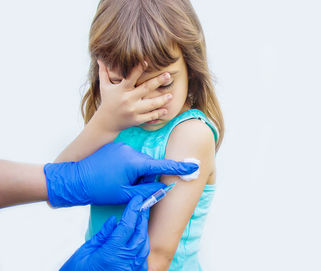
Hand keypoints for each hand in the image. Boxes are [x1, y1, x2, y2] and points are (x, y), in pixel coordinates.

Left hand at [45, 142, 198, 206]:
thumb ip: (147, 190)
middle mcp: (131, 151)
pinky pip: (129, 157)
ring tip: (118, 181)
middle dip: (145, 177)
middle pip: (149, 165)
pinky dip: (128, 167)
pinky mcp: (115, 147)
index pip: (162, 166)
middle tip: (130, 188)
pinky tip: (114, 174)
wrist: (74, 180)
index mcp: (134, 163)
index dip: (179, 168)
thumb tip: (163, 187)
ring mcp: (122, 147)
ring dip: (135, 172)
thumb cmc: (99, 189)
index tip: (193, 167)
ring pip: (139, 162)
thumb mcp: (125, 194)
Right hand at [60, 196, 149, 270]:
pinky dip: (142, 247)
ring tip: (140, 220)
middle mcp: (124, 262)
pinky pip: (142, 259)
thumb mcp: (86, 250)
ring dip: (143, 232)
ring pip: (144, 247)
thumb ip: (103, 234)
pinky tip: (138, 240)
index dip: (133, 211)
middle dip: (142, 219)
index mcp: (111, 253)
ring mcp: (130, 270)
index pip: (127, 226)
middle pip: (140, 235)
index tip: (137, 199)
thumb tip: (114, 220)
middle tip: (142, 206)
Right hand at [93, 59, 172, 132]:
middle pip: (145, 89)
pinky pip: (149, 116)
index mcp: (121, 90)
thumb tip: (99, 57)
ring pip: (151, 105)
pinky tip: (166, 110)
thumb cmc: (107, 101)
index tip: (146, 61)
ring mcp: (133, 111)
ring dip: (162, 100)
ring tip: (171, 95)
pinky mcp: (137, 120)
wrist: (106, 123)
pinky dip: (158, 114)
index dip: (138, 69)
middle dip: (158, 82)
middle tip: (168, 75)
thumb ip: (103, 72)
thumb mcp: (104, 87)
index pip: (131, 77)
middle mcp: (128, 100)